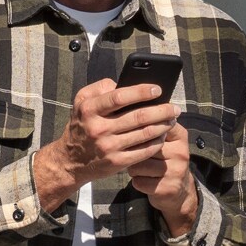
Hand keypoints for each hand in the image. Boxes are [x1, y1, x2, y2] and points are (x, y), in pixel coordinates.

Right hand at [36, 78, 192, 231]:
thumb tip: (122, 83)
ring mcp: (108, 147)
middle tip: (174, 107)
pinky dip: (157, 143)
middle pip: (138, 117)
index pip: (119, 97)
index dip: (141, 92)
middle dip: (161, 111)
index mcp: (90, 109)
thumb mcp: (81, 102)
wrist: (71, 161)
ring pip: (144, 134)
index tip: (158, 89)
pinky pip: (143, 151)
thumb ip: (100, 88)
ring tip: (172, 120)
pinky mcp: (117, 162)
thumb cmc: (82, 125)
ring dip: (163, 126)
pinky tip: (163, 136)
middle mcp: (98, 128)